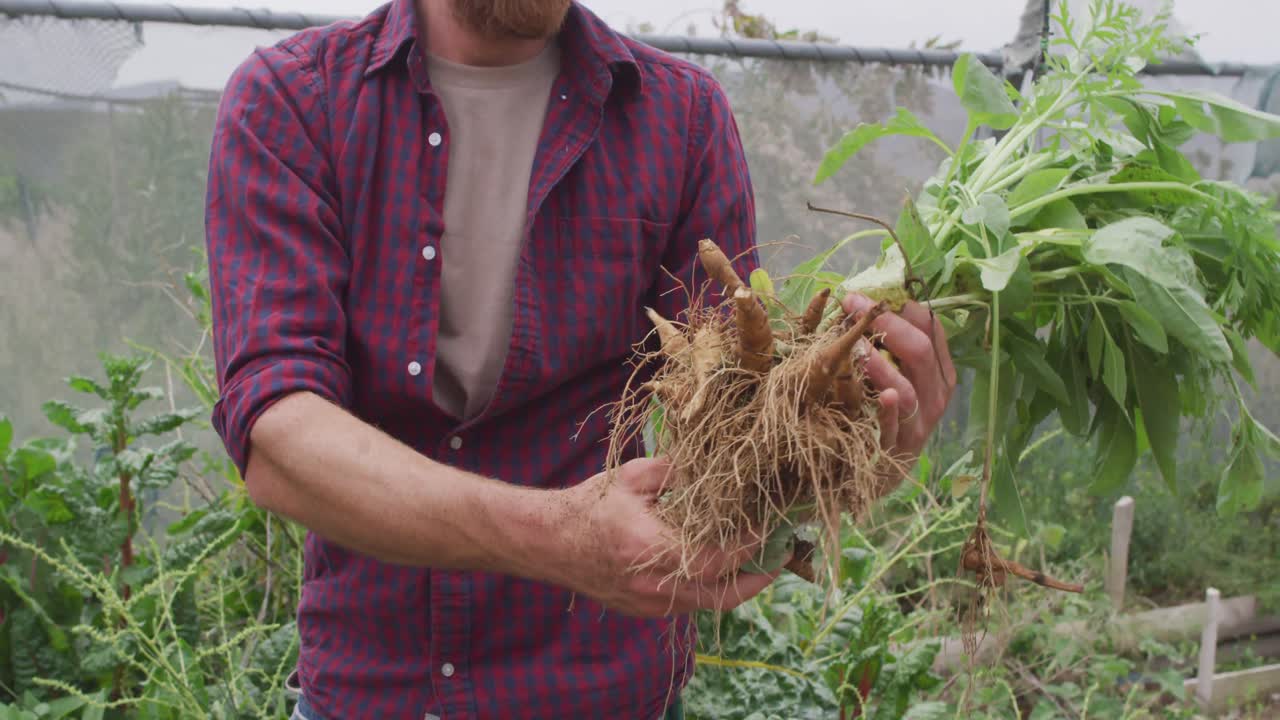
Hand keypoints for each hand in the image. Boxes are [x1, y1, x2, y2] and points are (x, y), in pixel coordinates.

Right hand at [551, 457, 780, 617]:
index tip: (768, 527)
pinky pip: (686, 605)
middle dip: (757, 580)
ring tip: (755, 563)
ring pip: (706, 605)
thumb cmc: (590, 505)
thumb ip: (677, 471)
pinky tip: (717, 569)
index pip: (718, 559)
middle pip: (722, 597)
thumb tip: (715, 466)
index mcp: (651, 548)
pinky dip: (708, 589)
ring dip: (735, 586)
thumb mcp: (635, 478)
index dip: (750, 547)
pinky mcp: (641, 609)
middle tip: (780, 559)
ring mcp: (647, 603)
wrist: (547, 542)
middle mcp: (652, 584)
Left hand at [843, 293, 956, 487]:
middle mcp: (935, 395)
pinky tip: (883, 396)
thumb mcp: (900, 375)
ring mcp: (918, 423)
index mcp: (939, 371)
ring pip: (908, 390)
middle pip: (920, 352)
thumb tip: (870, 299)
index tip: (865, 294)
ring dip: (881, 365)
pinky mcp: (896, 448)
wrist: (884, 470)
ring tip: (858, 346)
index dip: (899, 306)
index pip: (930, 328)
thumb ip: (893, 344)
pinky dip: (889, 411)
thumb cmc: (887, 411)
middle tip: (852, 307)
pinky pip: (894, 427)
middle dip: (886, 325)